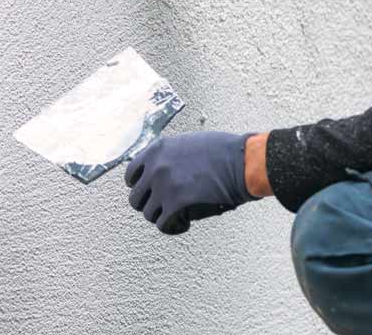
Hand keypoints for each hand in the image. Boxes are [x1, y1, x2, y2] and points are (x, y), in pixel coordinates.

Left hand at [125, 131, 257, 234]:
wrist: (240, 161)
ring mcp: (163, 186)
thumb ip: (168, 156)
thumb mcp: (187, 143)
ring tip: (179, 216)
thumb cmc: (222, 151)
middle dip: (150, 205)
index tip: (150, 193)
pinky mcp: (175, 204)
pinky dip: (173, 227)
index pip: (131, 174)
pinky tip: (185, 223)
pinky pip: (163, 225)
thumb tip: (157, 173)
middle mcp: (154, 168)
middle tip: (165, 207)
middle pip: (136, 198)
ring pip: (148, 214)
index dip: (140, 187)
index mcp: (156, 150)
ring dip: (163, 217)